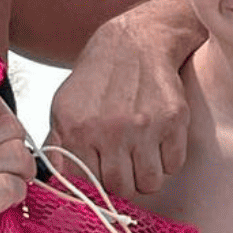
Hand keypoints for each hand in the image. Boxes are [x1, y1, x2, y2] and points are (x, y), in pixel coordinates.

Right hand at [0, 93, 31, 232]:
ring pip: (16, 154)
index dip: (3, 121)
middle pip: (9, 127)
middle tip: (12, 168)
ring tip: (11, 185)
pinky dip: (18, 195)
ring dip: (23, 172)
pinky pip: (12, 186)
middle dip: (19, 147)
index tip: (1, 140)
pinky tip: (6, 204)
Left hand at [48, 13, 190, 199]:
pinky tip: (158, 142)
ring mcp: (145, 126)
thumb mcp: (64, 109)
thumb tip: (58, 186)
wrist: (134, 43)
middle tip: (125, 167)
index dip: (97, 188)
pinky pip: (174, 164)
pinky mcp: (173, 120)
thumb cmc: (98, 80)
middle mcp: (111, 130)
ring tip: (142, 157)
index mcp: (78, 130)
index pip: (88, 187)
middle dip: (125, 184)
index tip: (103, 180)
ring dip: (147, 175)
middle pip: (122, 189)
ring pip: (150, 183)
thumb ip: (58, 148)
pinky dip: (167, 159)